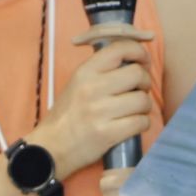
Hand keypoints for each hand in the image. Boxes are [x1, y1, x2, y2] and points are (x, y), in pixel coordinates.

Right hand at [30, 33, 152, 176]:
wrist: (50, 147)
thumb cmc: (67, 115)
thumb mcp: (77, 83)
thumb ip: (101, 71)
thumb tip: (134, 61)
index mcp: (85, 72)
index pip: (120, 48)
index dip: (139, 52)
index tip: (143, 61)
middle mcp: (92, 88)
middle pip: (138, 74)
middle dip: (145, 82)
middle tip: (139, 90)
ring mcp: (100, 111)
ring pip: (143, 100)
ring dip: (144, 106)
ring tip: (134, 110)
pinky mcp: (107, 133)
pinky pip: (141, 122)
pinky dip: (142, 123)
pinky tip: (133, 124)